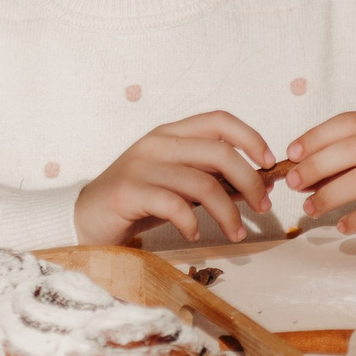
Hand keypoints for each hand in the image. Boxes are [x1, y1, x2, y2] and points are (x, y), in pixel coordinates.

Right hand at [75, 112, 274, 244]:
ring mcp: (140, 166)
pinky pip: (173, 205)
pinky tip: (194, 235)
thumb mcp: (178, 185)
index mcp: (170, 134)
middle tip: (263, 207)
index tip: (269, 163)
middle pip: (219, 153)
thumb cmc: (137, 201)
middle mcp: (156, 143)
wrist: (86, 218)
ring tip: (236, 233)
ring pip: (202, 183)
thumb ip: (212, 180)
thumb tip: (259, 185)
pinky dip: (192, 223)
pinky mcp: (128, 192)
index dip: (250, 138)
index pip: (218, 120)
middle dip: (250, 181)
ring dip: (228, 213)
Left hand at [283, 111, 355, 242]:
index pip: (348, 123)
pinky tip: (342, 226)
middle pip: (354, 148)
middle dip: (317, 165)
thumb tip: (295, 176)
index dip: (316, 136)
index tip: (291, 154)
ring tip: (309, 209)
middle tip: (293, 183)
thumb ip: (332, 168)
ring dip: (331, 194)